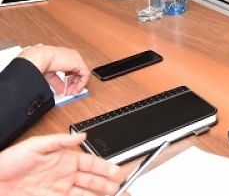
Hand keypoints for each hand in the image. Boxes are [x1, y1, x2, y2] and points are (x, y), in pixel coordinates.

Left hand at [0, 133, 121, 195]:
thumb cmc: (9, 162)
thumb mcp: (35, 145)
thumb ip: (59, 140)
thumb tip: (81, 135)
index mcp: (64, 160)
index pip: (91, 163)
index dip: (105, 168)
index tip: (116, 173)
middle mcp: (64, 176)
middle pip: (92, 182)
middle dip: (108, 185)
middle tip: (120, 189)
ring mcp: (58, 191)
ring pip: (85, 194)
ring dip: (99, 195)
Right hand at [17, 46, 88, 96]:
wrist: (42, 57)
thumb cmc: (42, 62)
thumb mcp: (50, 75)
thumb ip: (58, 83)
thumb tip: (61, 91)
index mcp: (65, 57)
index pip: (71, 70)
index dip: (69, 81)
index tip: (66, 89)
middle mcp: (72, 57)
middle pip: (77, 72)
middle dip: (73, 84)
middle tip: (70, 92)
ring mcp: (77, 59)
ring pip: (82, 74)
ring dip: (77, 85)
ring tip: (72, 92)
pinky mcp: (79, 63)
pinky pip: (85, 74)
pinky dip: (81, 83)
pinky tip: (76, 89)